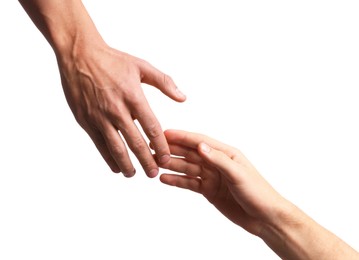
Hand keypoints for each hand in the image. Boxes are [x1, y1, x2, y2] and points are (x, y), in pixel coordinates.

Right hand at [58, 44, 185, 176]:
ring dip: (127, 164)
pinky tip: (116, 166)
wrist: (79, 54)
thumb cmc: (112, 60)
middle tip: (153, 174)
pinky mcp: (86, 120)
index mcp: (134, 97)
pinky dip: (108, 158)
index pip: (152, 128)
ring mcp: (100, 117)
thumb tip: (183, 98)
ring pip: (116, 148)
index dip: (161, 146)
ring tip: (134, 174)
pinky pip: (99, 145)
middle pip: (136, 143)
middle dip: (147, 161)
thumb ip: (165, 82)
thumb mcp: (142, 66)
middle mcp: (117, 110)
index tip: (166, 159)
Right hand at [158, 130, 285, 234]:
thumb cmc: (258, 192)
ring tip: (154, 163)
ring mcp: (211, 177)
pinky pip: (189, 183)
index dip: (182, 137)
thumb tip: (200, 146)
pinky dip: (177, 181)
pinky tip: (165, 179)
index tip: (164, 134)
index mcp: (225, 153)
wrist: (264, 217)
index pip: (200, 141)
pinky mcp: (208, 190)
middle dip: (172, 150)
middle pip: (190, 154)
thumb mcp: (238, 174)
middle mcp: (216, 163)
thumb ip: (218, 160)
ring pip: (187, 168)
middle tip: (153, 149)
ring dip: (171, 165)